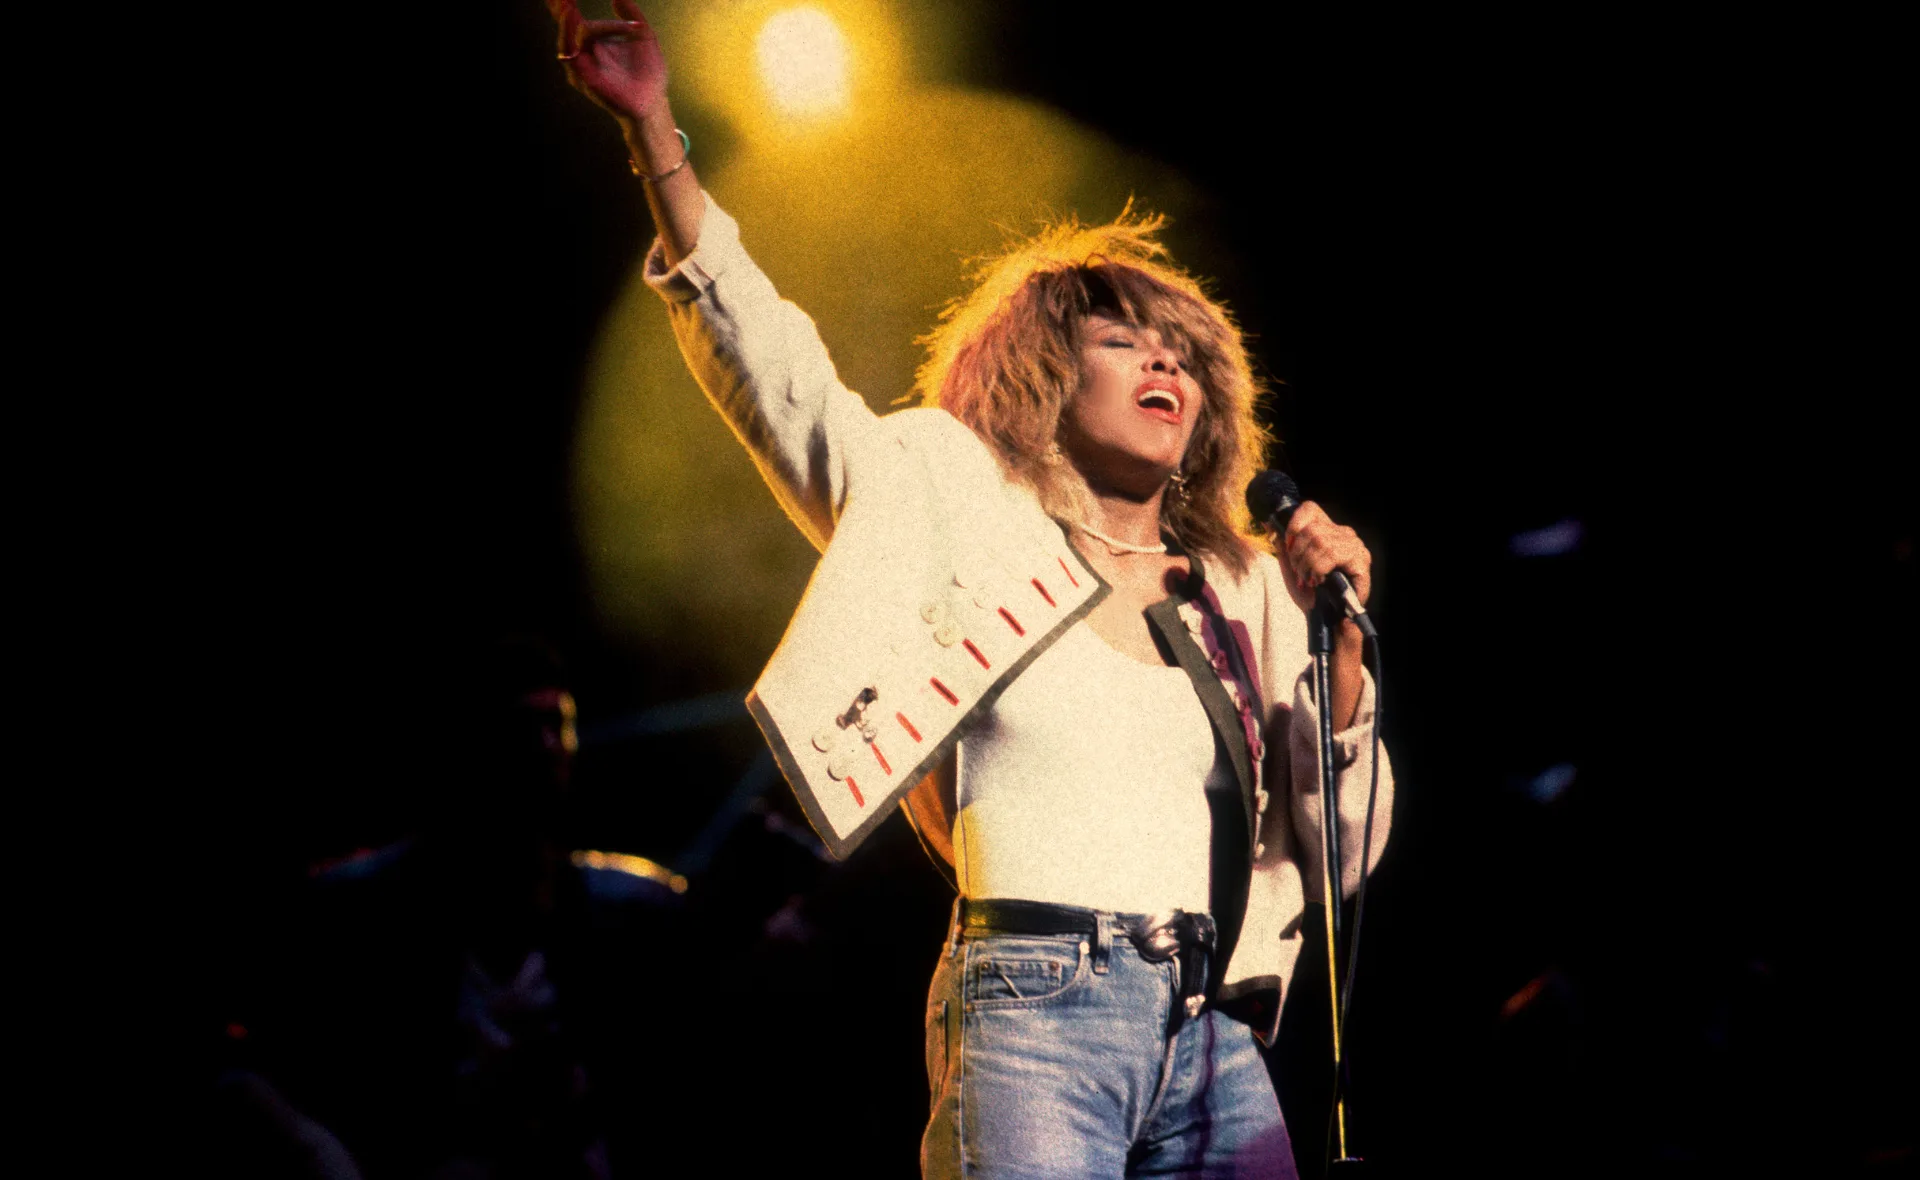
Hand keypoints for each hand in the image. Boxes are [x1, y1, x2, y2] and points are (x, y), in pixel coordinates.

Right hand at [547, 0, 668, 126]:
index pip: (573, 17)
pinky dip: (572, 36)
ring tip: (567, 3)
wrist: (654, 99)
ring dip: (566, 19)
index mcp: (593, 41)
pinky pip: (574, 57)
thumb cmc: (648, 70)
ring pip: (567, 39)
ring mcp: (582, 66)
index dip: (564, 4)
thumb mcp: (642, 34)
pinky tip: (576, 21)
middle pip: (564, 25)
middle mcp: (583, 52)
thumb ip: (630, 13)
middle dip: (559, 8)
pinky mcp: (585, 78)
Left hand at [1275, 500, 1371, 618]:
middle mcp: (1345, 533)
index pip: (1310, 508)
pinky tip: (1319, 580)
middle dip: (1298, 553)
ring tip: (1308, 578)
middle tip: (1298, 572)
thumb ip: (1283, 545)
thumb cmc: (1311, 594)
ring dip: (1307, 563)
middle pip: (1312, 528)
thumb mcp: (1291, 567)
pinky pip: (1332, 554)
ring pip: (1321, 541)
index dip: (1294, 525)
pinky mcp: (1362, 561)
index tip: (1287, 547)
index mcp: (1329, 530)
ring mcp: (1355, 546)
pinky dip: (1319, 568)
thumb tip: (1269, 523)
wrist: (1326, 618)